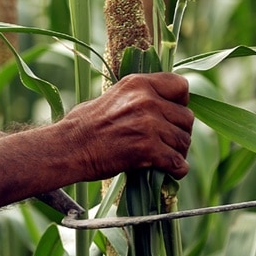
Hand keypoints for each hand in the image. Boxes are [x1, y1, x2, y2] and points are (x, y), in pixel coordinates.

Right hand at [60, 72, 193, 179]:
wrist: (68, 148)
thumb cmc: (82, 126)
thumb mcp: (111, 97)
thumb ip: (138, 98)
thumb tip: (159, 105)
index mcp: (138, 84)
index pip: (181, 86)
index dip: (181, 102)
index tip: (172, 114)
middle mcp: (147, 100)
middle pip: (186, 117)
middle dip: (179, 132)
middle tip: (168, 142)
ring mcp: (149, 125)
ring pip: (184, 140)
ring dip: (178, 152)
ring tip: (166, 158)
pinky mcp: (148, 149)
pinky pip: (177, 162)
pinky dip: (177, 170)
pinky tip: (170, 172)